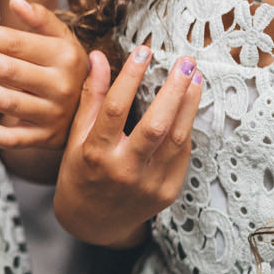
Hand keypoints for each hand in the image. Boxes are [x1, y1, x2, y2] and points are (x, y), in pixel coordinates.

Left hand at [0, 0, 89, 150]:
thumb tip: (16, 1)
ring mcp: (51, 115)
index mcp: (65, 57)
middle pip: (6, 70)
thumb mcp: (65, 41)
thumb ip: (43, 20)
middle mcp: (60, 86)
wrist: (94, 113)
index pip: (14, 43)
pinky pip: (10, 139)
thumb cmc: (68, 69)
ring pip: (5, 101)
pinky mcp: (42, 139)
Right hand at [60, 47, 203, 238]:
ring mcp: (149, 184)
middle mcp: (124, 170)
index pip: (115, 108)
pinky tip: (189, 107)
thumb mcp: (77, 136)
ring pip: (177, 139)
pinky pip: (182, 155)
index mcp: (96, 154)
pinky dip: (186, 128)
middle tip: (185, 62)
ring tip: (196, 78)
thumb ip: (91, 97)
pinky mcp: (167, 191)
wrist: (93, 222)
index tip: (143, 51)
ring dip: (190, 105)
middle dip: (174, 90)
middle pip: (156, 125)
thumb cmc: (80, 173)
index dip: (130, 77)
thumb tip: (99, 57)